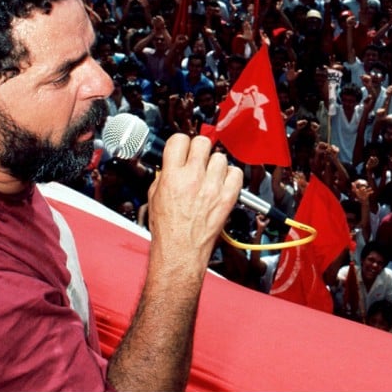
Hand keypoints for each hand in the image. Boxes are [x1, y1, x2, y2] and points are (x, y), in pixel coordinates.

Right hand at [147, 135, 242, 278]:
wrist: (180, 252)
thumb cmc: (167, 230)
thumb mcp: (154, 197)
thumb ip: (164, 176)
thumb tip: (171, 165)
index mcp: (172, 176)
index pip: (179, 140)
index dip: (181, 143)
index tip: (183, 149)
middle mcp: (193, 178)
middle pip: (202, 142)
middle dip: (199, 149)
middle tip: (197, 160)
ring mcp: (212, 186)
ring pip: (220, 157)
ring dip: (215, 164)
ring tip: (209, 176)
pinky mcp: (227, 197)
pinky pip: (236, 173)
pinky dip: (231, 176)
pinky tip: (222, 183)